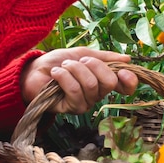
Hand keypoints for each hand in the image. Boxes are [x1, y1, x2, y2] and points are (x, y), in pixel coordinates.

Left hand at [20, 47, 138, 113]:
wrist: (34, 70)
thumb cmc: (58, 62)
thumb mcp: (83, 53)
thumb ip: (104, 57)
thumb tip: (127, 59)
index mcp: (103, 80)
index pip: (125, 87)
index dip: (129, 80)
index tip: (124, 71)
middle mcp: (97, 94)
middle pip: (109, 82)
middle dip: (94, 65)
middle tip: (79, 61)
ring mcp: (85, 103)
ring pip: (91, 85)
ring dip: (75, 69)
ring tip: (63, 66)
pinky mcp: (70, 108)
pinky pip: (75, 91)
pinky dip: (64, 77)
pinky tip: (55, 73)